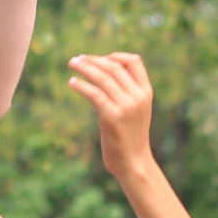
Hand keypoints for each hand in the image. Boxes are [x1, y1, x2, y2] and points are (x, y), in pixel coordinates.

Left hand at [68, 53, 154, 179]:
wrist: (134, 162)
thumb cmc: (131, 136)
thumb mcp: (136, 110)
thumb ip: (127, 92)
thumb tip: (106, 73)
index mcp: (146, 92)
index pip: (134, 61)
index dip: (115, 55)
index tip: (100, 58)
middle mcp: (137, 96)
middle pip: (113, 67)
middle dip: (93, 60)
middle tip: (77, 59)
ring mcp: (126, 106)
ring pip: (102, 77)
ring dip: (84, 68)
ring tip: (72, 64)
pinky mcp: (112, 117)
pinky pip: (93, 93)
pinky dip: (80, 85)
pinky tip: (71, 83)